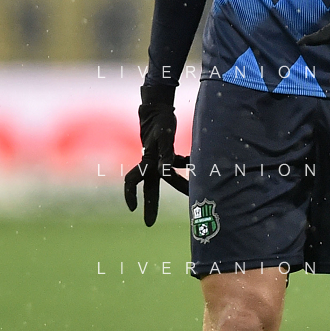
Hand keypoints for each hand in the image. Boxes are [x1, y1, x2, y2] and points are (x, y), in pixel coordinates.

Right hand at [124, 84, 189, 225]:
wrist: (159, 107)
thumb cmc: (161, 121)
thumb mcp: (164, 137)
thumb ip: (166, 154)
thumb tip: (166, 171)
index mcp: (147, 160)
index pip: (133, 181)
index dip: (131, 195)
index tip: (133, 209)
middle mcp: (150, 162)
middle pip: (149, 187)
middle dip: (150, 205)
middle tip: (149, 223)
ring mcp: (157, 158)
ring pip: (168, 176)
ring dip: (180, 183)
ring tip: (194, 192)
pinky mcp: (166, 151)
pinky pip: (175, 162)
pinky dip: (186, 163)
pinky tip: (197, 162)